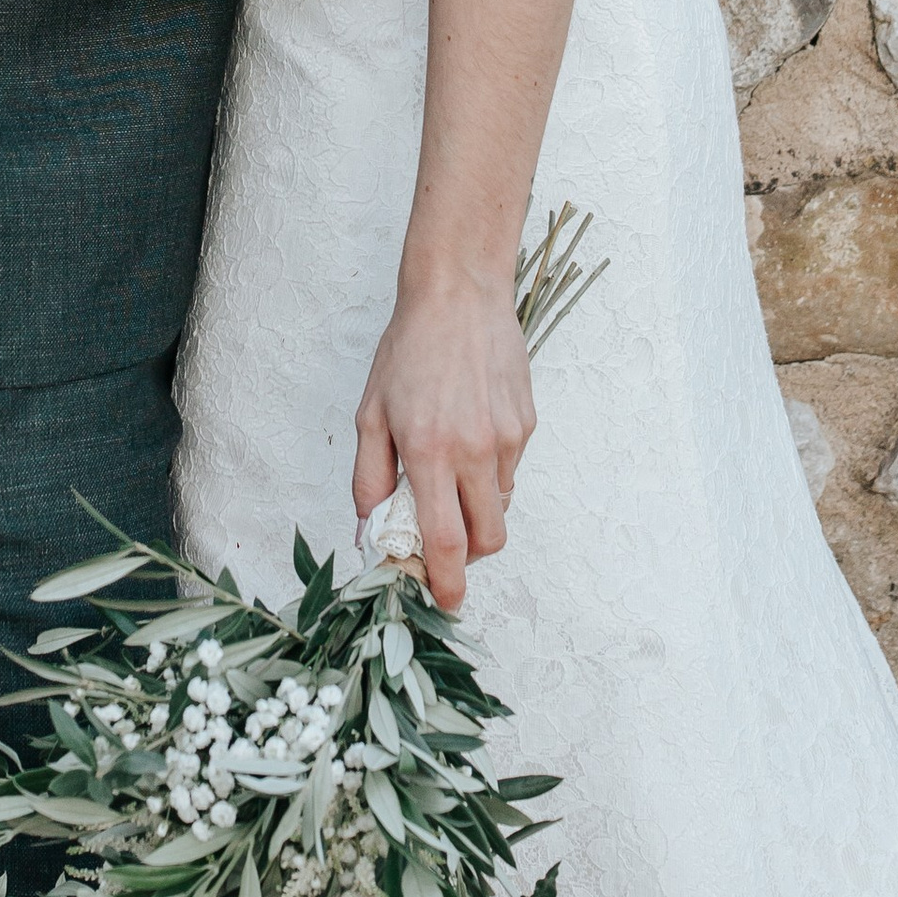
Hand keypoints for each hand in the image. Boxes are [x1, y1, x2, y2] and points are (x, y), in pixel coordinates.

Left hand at [353, 260, 537, 612]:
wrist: (459, 295)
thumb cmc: (409, 350)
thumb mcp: (370, 414)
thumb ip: (369, 480)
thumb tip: (371, 531)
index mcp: (430, 451)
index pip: (445, 541)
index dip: (446, 582)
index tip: (443, 601)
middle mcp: (475, 450)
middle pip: (486, 539)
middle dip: (467, 556)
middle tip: (442, 539)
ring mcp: (508, 438)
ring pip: (501, 507)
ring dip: (477, 511)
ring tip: (451, 472)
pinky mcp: (528, 424)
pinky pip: (510, 472)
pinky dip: (490, 475)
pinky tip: (470, 437)